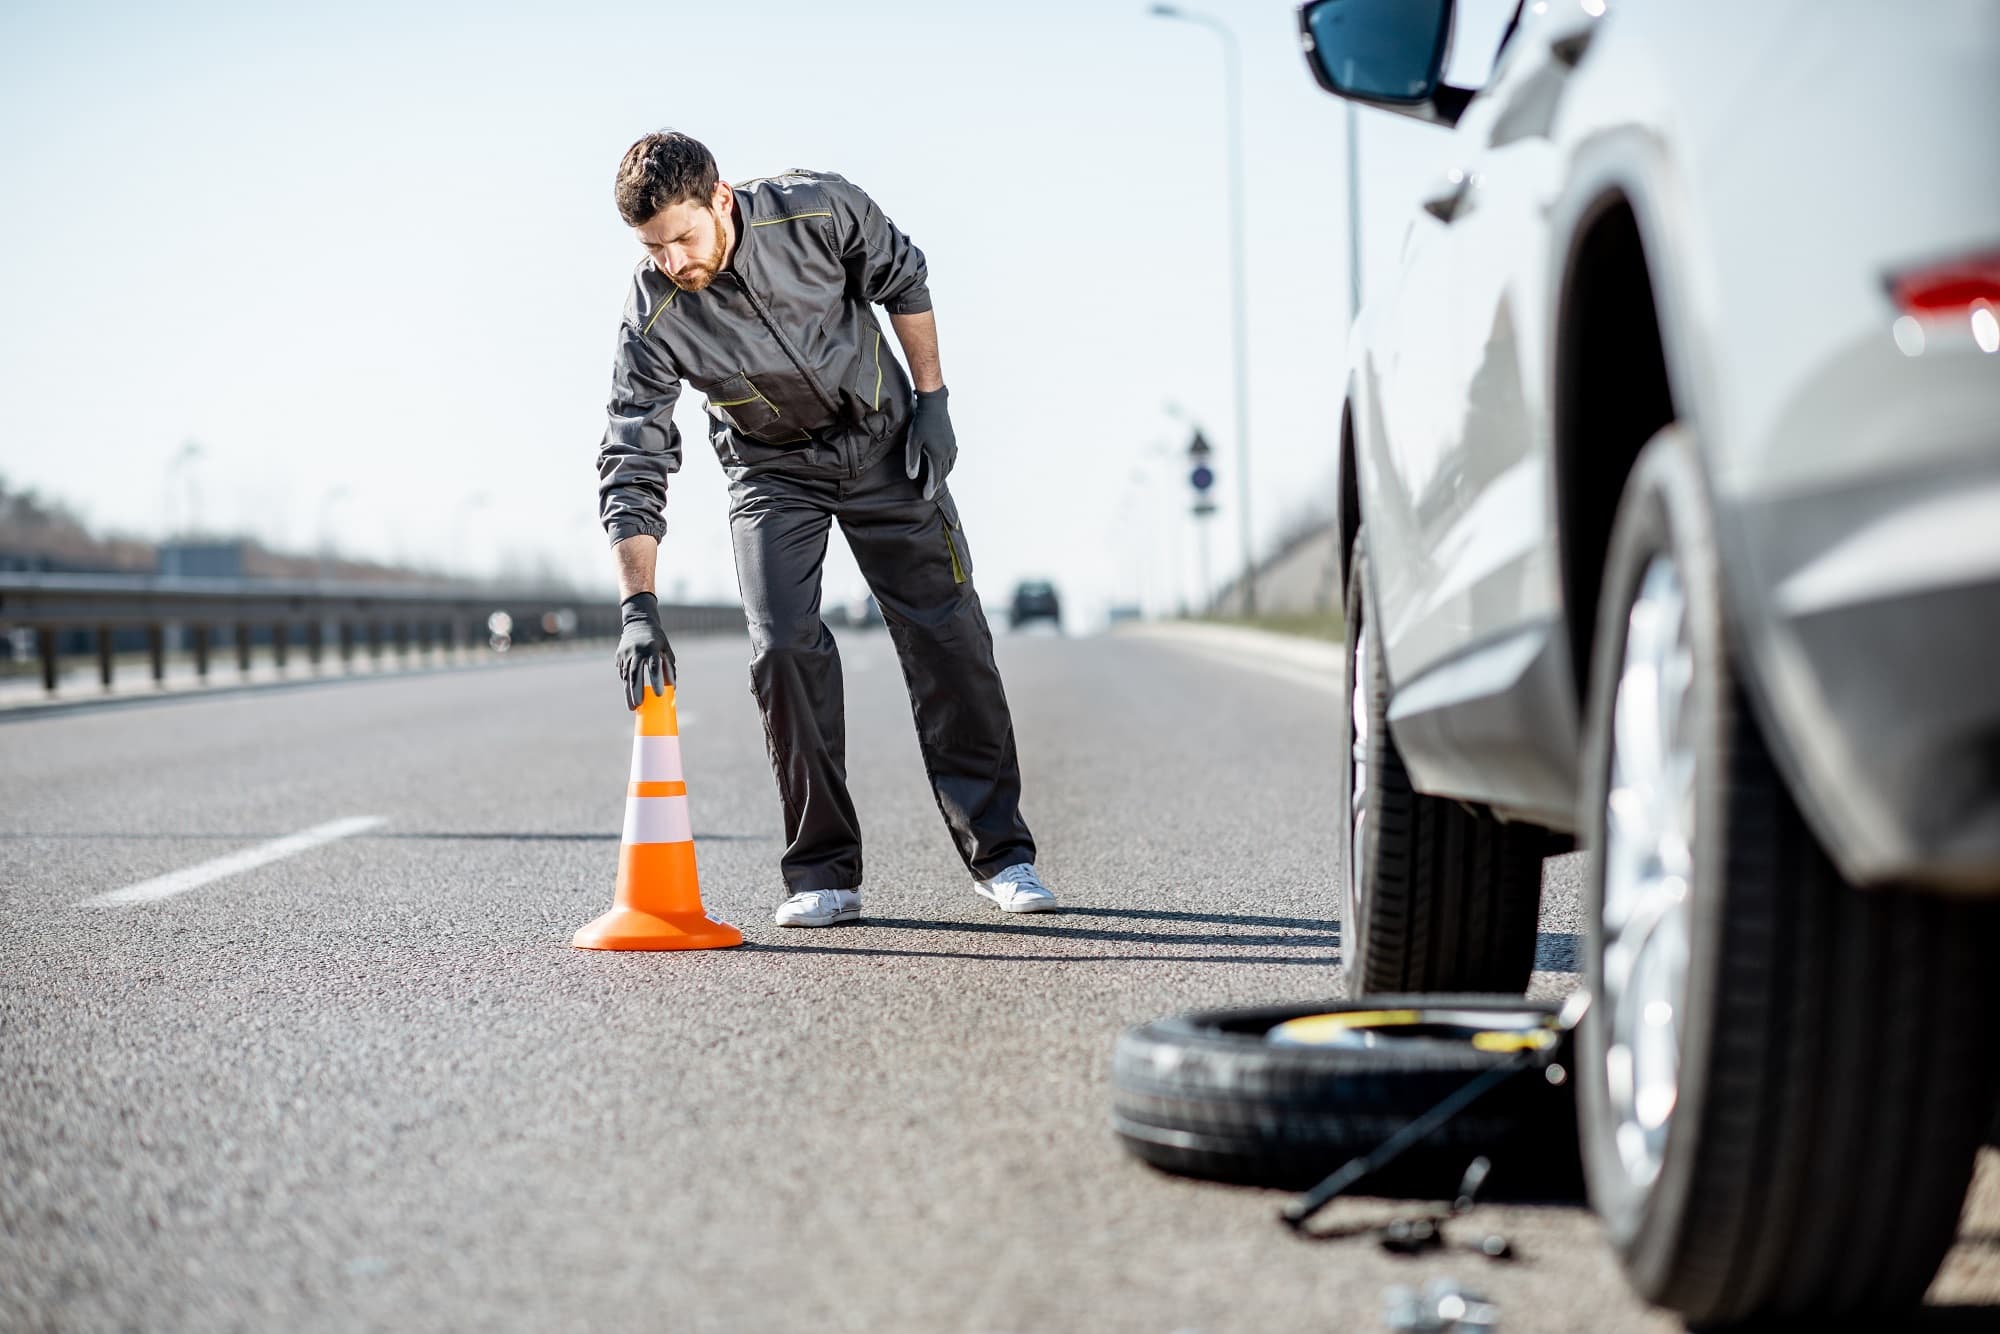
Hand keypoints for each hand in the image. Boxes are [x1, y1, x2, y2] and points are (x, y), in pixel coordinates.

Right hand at [615, 592, 676, 708]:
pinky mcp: (619, 656)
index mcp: (651, 647)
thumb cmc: (657, 638)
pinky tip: (629, 696)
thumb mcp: (666, 648)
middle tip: (639, 706)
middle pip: (636, 674)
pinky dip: (626, 685)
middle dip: (637, 691)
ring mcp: (626, 653)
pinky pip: (623, 673)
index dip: (656, 680)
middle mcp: (636, 650)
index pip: (654, 666)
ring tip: (632, 708)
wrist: (638, 621)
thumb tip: (672, 687)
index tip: (659, 694)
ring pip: (626, 676)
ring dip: (628, 693)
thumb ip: (669, 667)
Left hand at [903, 385, 957, 500]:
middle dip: (936, 484)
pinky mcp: (952, 441)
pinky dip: (948, 466)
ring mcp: (951, 446)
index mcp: (938, 455)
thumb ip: (913, 460)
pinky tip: (944, 465)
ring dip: (943, 476)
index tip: (926, 497)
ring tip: (936, 481)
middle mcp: (947, 453)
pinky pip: (952, 459)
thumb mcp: (913, 442)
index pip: (935, 477)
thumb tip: (912, 476)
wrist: (934, 405)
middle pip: (943, 473)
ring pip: (949, 467)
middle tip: (930, 492)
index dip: (930, 488)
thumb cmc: (921, 423)